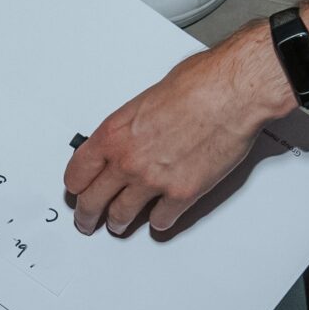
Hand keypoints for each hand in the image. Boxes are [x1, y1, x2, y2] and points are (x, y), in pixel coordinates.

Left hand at [63, 29, 289, 237]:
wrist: (233, 93)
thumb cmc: (199, 84)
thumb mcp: (147, 97)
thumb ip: (134, 124)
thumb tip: (135, 132)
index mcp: (113, 134)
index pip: (77, 172)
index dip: (75, 186)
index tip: (76, 191)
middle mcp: (127, 161)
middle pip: (92, 201)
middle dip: (87, 216)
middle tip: (87, 221)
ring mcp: (153, 181)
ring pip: (122, 216)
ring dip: (119, 223)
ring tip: (118, 225)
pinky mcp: (182, 194)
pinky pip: (161, 220)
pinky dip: (159, 221)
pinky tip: (158, 218)